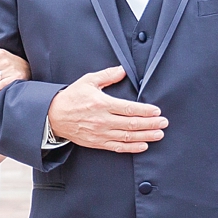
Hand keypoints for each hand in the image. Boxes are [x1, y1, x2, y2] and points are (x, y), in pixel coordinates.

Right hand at [46, 67, 166, 152]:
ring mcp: (100, 133)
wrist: (53, 117)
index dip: (145, 111)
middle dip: (150, 124)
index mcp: (102, 104)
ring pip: (127, 137)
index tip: (156, 111)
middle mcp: (102, 120)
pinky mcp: (97, 142)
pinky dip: (132, 148)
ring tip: (159, 134)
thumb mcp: (87, 81)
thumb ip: (107, 75)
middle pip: (131, 124)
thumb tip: (122, 70)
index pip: (128, 109)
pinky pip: (117, 147)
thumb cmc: (71, 98)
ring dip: (145, 136)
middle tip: (164, 123)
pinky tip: (143, 146)